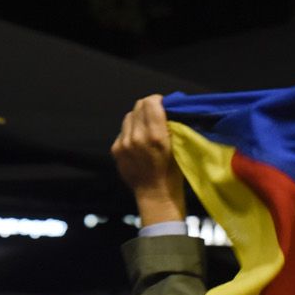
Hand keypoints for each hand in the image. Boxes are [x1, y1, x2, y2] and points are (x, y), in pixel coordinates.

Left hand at [111, 94, 186, 226]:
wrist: (154, 194)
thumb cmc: (172, 172)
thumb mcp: (178, 148)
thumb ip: (170, 127)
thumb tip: (166, 109)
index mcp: (156, 137)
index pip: (151, 103)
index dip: (158, 100)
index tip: (163, 104)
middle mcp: (137, 137)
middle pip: (138, 106)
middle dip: (148, 107)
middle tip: (156, 114)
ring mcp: (124, 143)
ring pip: (129, 116)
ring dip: (138, 118)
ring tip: (146, 128)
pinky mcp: (116, 149)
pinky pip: (123, 130)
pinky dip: (131, 131)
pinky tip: (138, 141)